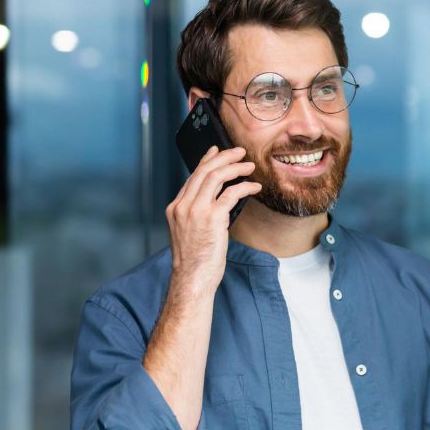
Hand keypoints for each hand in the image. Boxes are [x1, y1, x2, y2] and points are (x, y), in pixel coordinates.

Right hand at [166, 145, 261, 294]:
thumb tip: (218, 200)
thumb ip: (197, 214)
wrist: (192, 278)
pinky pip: (231, 193)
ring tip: (249, 165)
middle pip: (204, 170)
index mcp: (175, 208)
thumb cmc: (194, 261)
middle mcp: (183, 206)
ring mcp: (196, 211)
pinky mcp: (212, 218)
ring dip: (235, 167)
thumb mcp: (189, 232)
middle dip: (223, 157)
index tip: (217, 151)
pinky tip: (254, 187)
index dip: (206, 160)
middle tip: (239, 152)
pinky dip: (245, 186)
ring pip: (216, 176)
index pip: (192, 176)